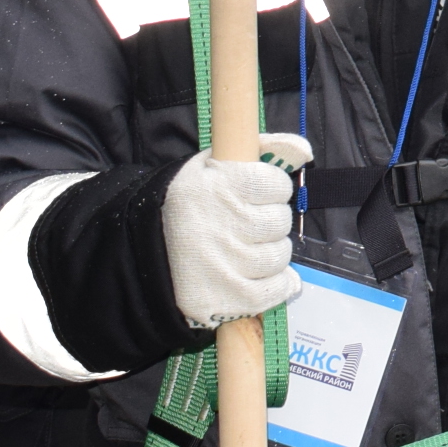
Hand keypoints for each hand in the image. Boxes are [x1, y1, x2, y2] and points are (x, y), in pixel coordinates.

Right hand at [161, 131, 312, 328]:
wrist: (144, 254)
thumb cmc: (189, 206)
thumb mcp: (212, 164)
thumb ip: (262, 148)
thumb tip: (304, 149)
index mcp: (220, 186)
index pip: (276, 183)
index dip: (271, 189)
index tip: (255, 194)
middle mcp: (224, 224)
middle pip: (280, 221)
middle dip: (268, 221)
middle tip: (246, 224)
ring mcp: (228, 264)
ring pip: (280, 255)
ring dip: (268, 252)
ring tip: (243, 249)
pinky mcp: (231, 297)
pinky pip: (277, 288)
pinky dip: (276, 284)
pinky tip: (257, 274)